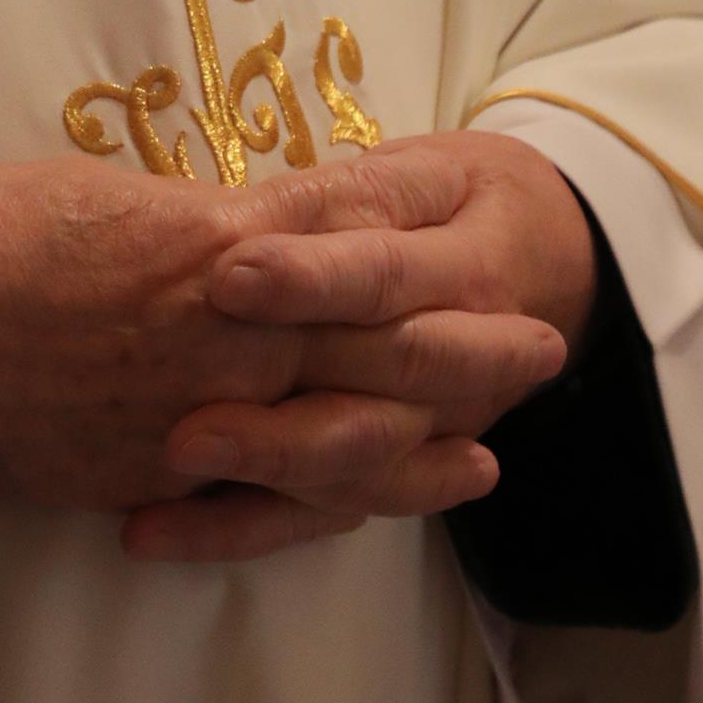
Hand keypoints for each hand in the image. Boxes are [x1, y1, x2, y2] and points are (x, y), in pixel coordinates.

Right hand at [0, 142, 573, 560]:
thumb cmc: (1, 235)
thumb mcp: (112, 196)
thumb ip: (198, 218)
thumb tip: (250, 223)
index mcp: (221, 246)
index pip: (350, 246)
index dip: (423, 244)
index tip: (479, 235)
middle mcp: (231, 332)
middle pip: (376, 339)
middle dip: (467, 343)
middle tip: (542, 340)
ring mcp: (205, 411)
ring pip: (348, 426)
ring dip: (432, 431)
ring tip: (500, 432)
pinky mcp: (169, 474)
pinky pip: (280, 493)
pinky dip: (350, 494)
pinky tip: (396, 492)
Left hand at [125, 133, 592, 564]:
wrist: (549, 258)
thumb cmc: (460, 200)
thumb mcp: (426, 171)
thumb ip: (345, 197)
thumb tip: (247, 218)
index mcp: (466, 273)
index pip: (384, 279)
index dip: (310, 280)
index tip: (228, 275)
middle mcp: (457, 375)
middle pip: (370, 404)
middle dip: (277, 419)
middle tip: (185, 421)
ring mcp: (426, 437)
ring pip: (347, 475)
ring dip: (257, 477)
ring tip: (168, 467)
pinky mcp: (390, 474)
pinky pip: (315, 518)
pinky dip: (235, 531)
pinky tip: (153, 531)